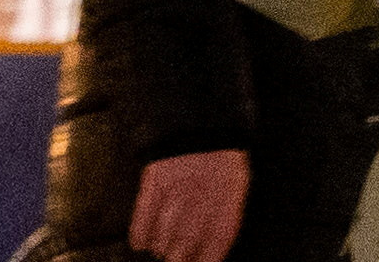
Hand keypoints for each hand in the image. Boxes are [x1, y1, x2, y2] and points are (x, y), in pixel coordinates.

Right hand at [128, 147, 249, 261]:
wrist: (199, 130)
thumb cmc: (221, 162)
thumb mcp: (237, 185)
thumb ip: (227, 215)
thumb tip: (214, 250)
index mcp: (227, 201)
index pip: (217, 244)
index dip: (207, 258)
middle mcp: (200, 202)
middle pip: (183, 249)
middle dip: (179, 259)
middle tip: (177, 259)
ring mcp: (174, 196)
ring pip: (161, 241)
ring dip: (162, 249)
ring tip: (165, 248)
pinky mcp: (153, 189)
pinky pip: (141, 225)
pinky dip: (141, 237)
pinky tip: (143, 241)